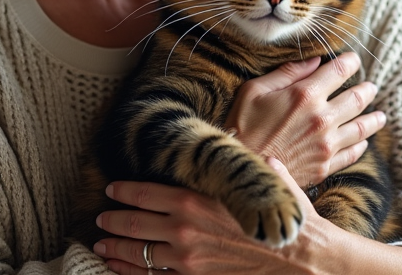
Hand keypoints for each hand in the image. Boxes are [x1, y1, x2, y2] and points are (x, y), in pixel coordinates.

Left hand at [93, 163, 317, 274]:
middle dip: (112, 220)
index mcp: (195, 200)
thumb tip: (240, 141)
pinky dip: (131, 274)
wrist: (301, 261)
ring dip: (116, 249)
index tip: (111, 188)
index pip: (145, 193)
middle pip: (134, 224)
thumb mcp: (259, 180)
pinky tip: (120, 270)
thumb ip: (244, 162)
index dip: (123, 191)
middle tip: (100, 217)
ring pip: (138, 254)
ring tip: (102, 245)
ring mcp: (188, 260)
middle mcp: (184, 230)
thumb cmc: (281, 219)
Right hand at [223, 52, 385, 188]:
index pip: (339, 71)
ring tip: (381, 115)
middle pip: (357, 99)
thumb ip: (287, 73)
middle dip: (367, 89)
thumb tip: (314, 61)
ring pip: (361, 128)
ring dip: (374, 119)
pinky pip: (351, 154)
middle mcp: (322, 118)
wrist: (242, 170)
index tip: (354, 59)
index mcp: (305, 95)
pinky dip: (361, 146)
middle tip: (371, 87)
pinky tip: (363, 142)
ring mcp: (326, 144)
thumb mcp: (255, 90)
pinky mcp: (324, 166)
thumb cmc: (243, 126)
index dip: (350, 62)